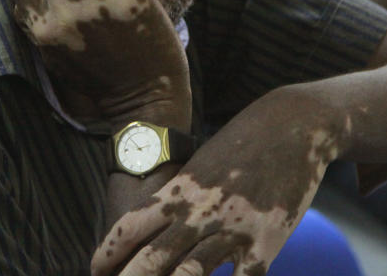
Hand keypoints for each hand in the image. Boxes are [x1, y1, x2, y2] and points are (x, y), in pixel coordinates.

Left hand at [91, 90, 346, 275]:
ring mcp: (233, 228)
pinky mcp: (267, 241)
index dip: (108, 253)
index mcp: (180, 191)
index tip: (94, 270)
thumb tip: (156, 224)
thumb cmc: (243, 144)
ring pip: (189, 275)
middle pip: (151, 259)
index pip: (130, 227)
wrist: (292, 125)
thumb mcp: (202, 166)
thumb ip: (180, 198)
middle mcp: (199, 212)